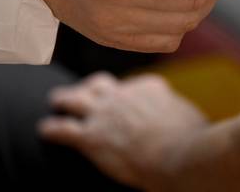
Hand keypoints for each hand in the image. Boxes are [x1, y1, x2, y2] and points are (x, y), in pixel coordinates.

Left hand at [39, 73, 205, 189]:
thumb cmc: (196, 143)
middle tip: (86, 91)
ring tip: (56, 100)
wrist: (180, 156)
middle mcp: (124, 94)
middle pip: (101, 84)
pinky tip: (43, 130)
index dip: (130, 94)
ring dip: (64, 99)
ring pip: (75, 99)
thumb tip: (191, 124)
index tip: (129, 101)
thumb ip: (182, 117)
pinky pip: (62, 129)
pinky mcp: (91, 137)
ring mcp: (105, 113)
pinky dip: (51, 129)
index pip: (135, 85)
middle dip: (93, 87)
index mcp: (151, 87)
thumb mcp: (193, 120)